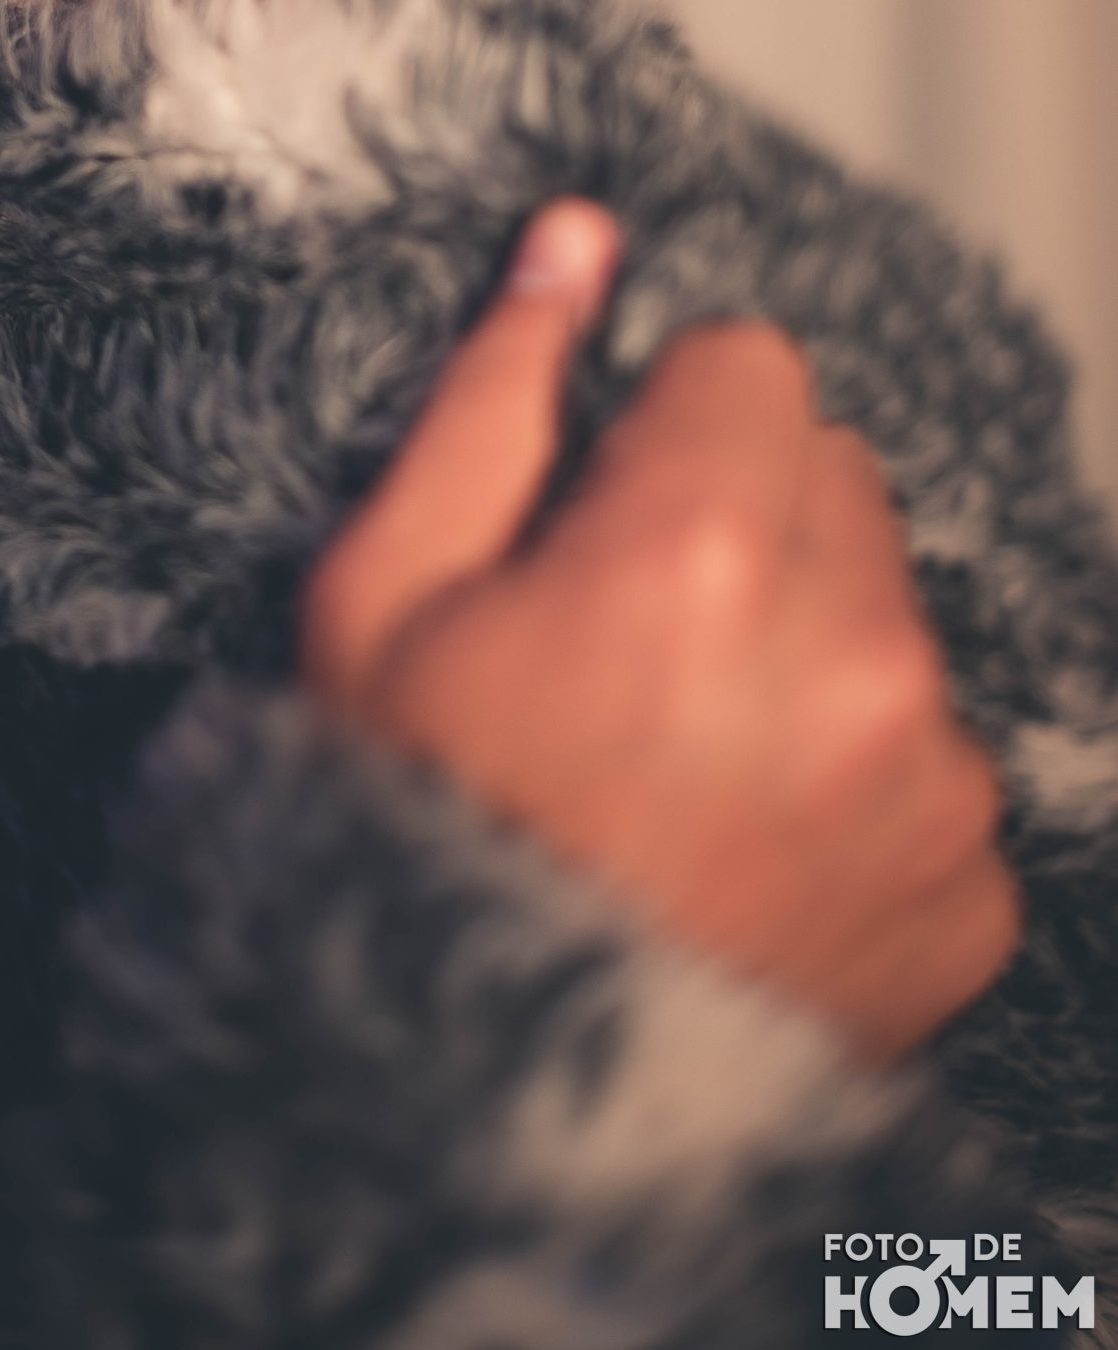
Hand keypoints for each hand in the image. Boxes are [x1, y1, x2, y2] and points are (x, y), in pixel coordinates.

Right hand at [300, 200, 1019, 1061]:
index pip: (750, 364)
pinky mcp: (967, 892)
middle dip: (742, 518)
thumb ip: (496, 398)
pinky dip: (854, 777)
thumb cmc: (403, 833)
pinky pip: (928, 757)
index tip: (600, 512)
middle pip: (830, 475)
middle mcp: (849, 648)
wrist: (476, 1111)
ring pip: (886, 612)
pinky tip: (743, 845)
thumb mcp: (382, 596)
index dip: (660, 425)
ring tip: (680, 759)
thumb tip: (574, 238)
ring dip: (804, 642)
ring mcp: (924, 780)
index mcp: (697, 548)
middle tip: (626, 643)